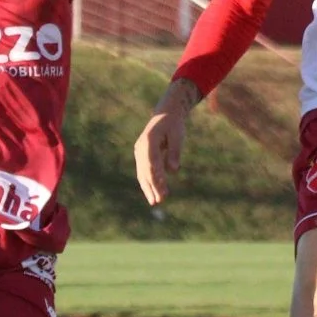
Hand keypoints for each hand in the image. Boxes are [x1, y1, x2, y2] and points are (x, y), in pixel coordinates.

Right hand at [133, 80, 199, 205]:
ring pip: (142, 173)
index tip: (164, 189)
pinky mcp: (141, 155)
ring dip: (148, 188)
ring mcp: (139, 151)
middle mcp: (141, 146)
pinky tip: (152, 194)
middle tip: (160, 200)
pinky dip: (147, 183)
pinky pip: (143, 171)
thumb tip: (173, 170)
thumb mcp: (178, 135)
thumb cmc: (174, 124)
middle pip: (146, 170)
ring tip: (155, 202)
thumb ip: (174, 152)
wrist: (165, 114)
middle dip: (153, 186)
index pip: (152, 162)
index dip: (157, 177)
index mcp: (149, 140)